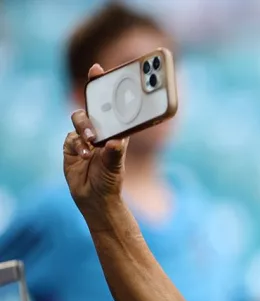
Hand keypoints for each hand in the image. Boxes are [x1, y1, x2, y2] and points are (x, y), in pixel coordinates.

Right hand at [63, 64, 128, 211]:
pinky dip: (77, 145)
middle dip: (90, 98)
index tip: (98, 69)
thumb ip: (114, 153)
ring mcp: (84, 137)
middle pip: (91, 106)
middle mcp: (100, 130)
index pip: (110, 104)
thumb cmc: (111, 180)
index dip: (102, 85)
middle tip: (93, 95)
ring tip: (92, 141)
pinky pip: (70, 138)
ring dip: (84, 127)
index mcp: (116, 130)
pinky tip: (84, 156)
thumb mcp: (115, 167)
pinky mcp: (71, 146)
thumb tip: (114, 141)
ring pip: (79, 119)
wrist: (94, 198)